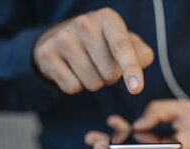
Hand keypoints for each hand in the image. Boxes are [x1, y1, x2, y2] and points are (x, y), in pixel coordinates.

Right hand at [34, 7, 153, 94]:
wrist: (63, 37)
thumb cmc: (103, 42)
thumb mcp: (125, 42)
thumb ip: (141, 54)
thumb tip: (142, 64)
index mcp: (108, 18)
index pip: (122, 48)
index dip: (131, 69)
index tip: (136, 88)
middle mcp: (84, 23)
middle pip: (110, 73)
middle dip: (111, 76)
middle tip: (102, 63)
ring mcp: (63, 38)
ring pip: (92, 83)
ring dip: (95, 82)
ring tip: (88, 65)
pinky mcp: (47, 54)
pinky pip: (73, 87)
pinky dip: (77, 86)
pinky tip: (72, 70)